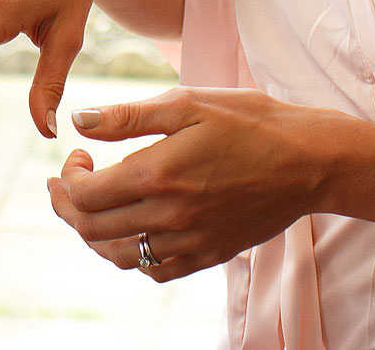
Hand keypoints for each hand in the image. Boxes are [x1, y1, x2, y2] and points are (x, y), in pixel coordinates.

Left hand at [48, 87, 353, 282]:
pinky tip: (132, 230)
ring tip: (90, 209)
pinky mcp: (209, 255)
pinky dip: (132, 255)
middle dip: (68, 207)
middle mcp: (169, 216)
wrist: (309, 161)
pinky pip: (155, 270)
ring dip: (93, 235)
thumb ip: (127, 116)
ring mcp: (190, 242)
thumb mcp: (187, 103)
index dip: (68, 178)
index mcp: (157, 174)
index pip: (85, 195)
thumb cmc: (249, 121)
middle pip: (94, 229)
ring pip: (120, 255)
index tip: (76, 157)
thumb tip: (79, 121)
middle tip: (64, 184)